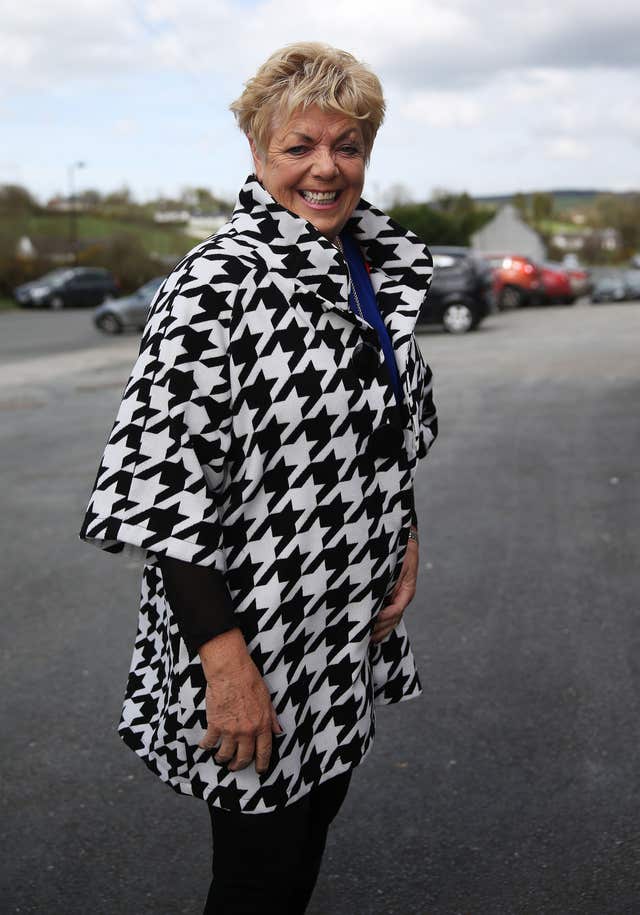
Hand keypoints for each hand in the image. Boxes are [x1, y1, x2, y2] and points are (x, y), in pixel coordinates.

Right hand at [197, 629, 282, 773]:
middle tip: (235, 766)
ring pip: (225, 754)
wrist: (231, 671)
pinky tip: (205, 746)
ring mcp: (231, 730)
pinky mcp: (215, 725)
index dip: (262, 764)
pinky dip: (206, 746)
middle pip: (244, 757)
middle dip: (239, 765)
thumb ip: (272, 718)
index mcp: (262, 725)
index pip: (264, 751)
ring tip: (220, 758)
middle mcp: (247, 731)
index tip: (259, 770)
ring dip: (222, 759)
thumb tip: (278, 731)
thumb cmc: (250, 681)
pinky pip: (209, 742)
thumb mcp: (267, 700)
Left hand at [371, 531, 418, 643]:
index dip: (384, 617)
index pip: (396, 609)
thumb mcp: (396, 563)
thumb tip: (378, 594)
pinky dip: (380, 624)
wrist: (401, 539)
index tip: (373, 619)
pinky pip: (388, 615)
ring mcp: (397, 598)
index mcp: (406, 590)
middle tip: (366, 636)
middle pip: (393, 619)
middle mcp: (402, 597)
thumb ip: (390, 580)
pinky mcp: (391, 597)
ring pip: (391, 620)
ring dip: (381, 630)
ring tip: (368, 639)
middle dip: (380, 629)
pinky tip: (372, 633)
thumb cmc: (398, 550)